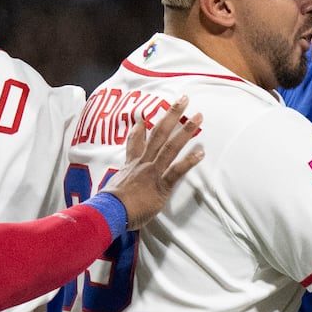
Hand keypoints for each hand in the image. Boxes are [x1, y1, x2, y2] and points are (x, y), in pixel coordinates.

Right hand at [103, 96, 202, 228]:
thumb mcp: (111, 189)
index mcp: (131, 164)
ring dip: (185, 130)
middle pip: (158, 133)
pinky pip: (176, 171)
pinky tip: (201, 153)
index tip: (142, 116)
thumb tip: (113, 190)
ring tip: (199, 117)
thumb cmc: (110, 207)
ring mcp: (152, 171)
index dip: (139, 128)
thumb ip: (118, 184)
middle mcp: (143, 162)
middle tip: (183, 100)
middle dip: (171, 115)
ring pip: (170, 146)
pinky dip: (189, 161)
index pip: (135, 142)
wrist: (109, 212)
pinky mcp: (161, 185)